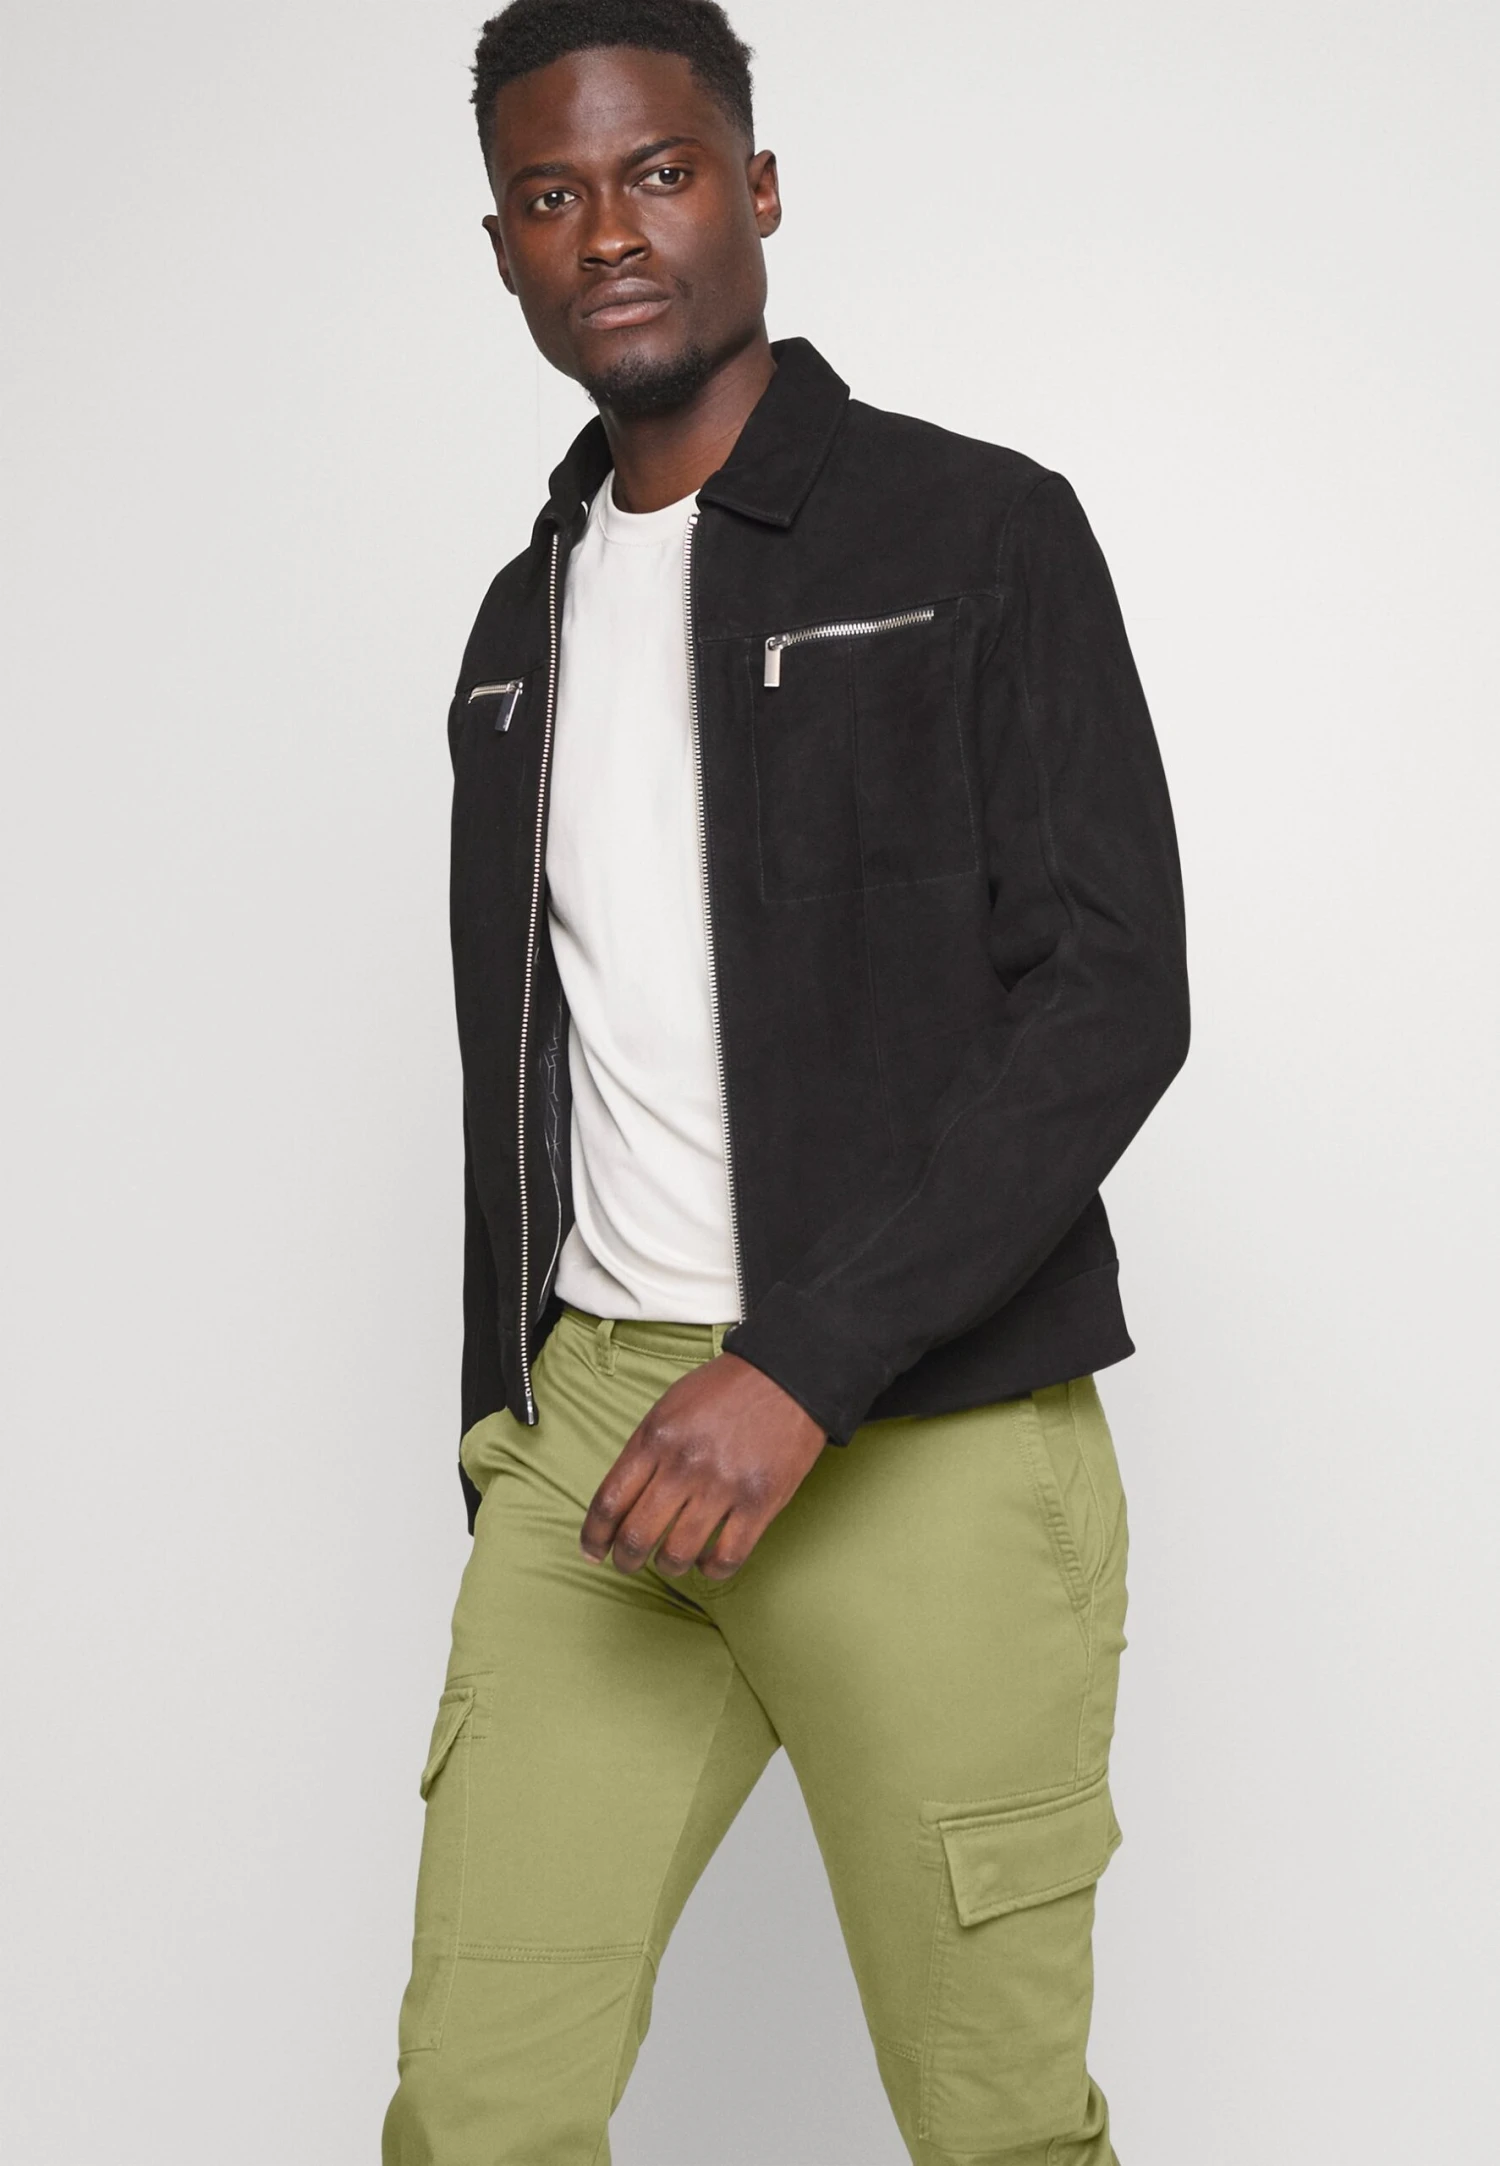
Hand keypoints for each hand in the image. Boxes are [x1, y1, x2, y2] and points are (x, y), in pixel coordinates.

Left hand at [579, 1352, 827, 1580]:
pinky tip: (708, 1561)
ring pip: (677, 1554)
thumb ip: (644, 1450)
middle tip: (628, 1563)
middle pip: (636, 1534)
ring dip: (667, 1566)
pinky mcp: (759, 1503)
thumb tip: (620, 1500)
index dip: (594, 1536)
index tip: (592, 1551)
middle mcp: (684, 1465)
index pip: (609, 1501)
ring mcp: (722, 1486)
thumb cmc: (725, 1390)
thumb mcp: (669, 1406)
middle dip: (626, 1559)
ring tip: (670, 1561)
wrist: (787, 1377)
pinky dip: (711, 1570)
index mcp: (655, 1438)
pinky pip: (726, 1557)